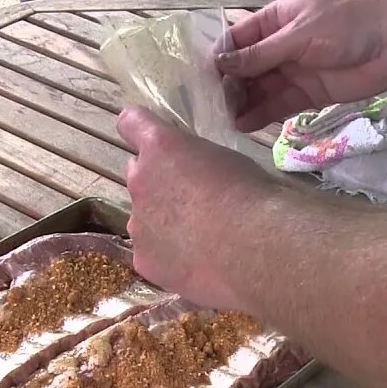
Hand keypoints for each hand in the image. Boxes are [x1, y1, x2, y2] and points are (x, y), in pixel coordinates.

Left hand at [116, 107, 276, 310]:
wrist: (256, 250)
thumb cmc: (253, 197)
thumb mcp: (228, 161)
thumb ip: (197, 163)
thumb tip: (196, 178)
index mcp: (161, 147)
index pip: (131, 123)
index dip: (139, 129)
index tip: (150, 141)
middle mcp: (139, 181)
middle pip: (138, 176)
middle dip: (158, 184)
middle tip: (192, 202)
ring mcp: (137, 225)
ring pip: (144, 220)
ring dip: (163, 224)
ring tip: (200, 241)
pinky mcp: (143, 260)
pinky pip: (152, 254)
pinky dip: (169, 258)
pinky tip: (197, 264)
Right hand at [218, 0, 386, 131]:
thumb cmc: (345, 26)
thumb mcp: (298, 36)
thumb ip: (260, 55)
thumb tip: (221, 64)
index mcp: (272, 23)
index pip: (236, 42)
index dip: (219, 61)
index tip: (203, 81)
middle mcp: (278, 48)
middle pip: (244, 70)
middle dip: (228, 88)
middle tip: (212, 108)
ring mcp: (292, 72)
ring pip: (259, 91)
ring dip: (242, 105)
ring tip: (223, 122)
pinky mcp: (307, 95)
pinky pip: (279, 106)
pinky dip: (261, 116)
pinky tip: (243, 126)